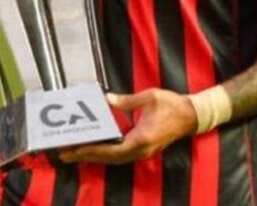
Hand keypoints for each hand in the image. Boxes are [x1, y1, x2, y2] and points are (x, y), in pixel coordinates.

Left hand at [58, 89, 198, 164]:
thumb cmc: (172, 105)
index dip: (92, 151)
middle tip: (65, 154)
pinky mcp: (142, 150)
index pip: (111, 150)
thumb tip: (107, 99)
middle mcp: (140, 150)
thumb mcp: (149, 97)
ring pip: (113, 159)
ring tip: (74, 153)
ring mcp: (142, 152)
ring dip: (94, 157)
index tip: (76, 150)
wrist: (191, 116)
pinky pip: (120, 155)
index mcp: (141, 139)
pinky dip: (105, 153)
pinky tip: (93, 148)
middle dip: (86, 156)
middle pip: (108, 158)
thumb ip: (126, 100)